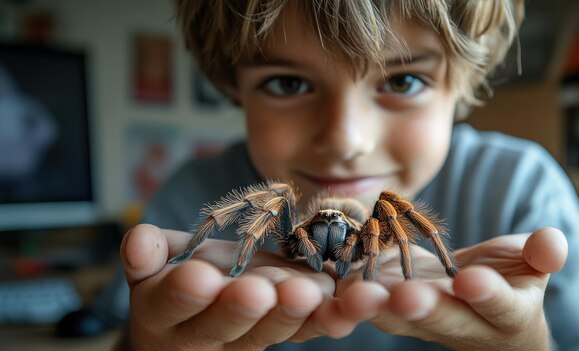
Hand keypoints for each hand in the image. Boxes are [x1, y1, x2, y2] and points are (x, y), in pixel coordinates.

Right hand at [120, 224, 388, 349]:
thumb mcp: (156, 261)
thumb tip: (136, 241)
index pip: (171, 305)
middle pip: (224, 327)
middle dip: (241, 309)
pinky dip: (327, 319)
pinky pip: (307, 329)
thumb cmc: (174, 275)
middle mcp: (207, 336)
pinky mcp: (286, 330)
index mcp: (165, 314)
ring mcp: (250, 337)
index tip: (200, 278)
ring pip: (271, 331)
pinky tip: (343, 310)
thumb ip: (149, 252)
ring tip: (308, 294)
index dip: (184, 293)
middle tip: (260, 291)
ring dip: (292, 314)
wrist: (205, 305)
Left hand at [337, 227, 567, 349]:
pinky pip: (366, 302)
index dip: (486, 294)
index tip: (471, 281)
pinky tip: (325, 283)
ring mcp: (418, 316)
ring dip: (374, 307)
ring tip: (354, 296)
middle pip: (440, 317)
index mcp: (502, 313)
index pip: (497, 306)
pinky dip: (345, 296)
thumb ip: (541, 254)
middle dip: (422, 307)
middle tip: (405, 297)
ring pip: (394, 315)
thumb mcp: (531, 265)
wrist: (474, 298)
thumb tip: (552, 242)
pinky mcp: (387, 302)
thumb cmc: (511, 278)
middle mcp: (457, 321)